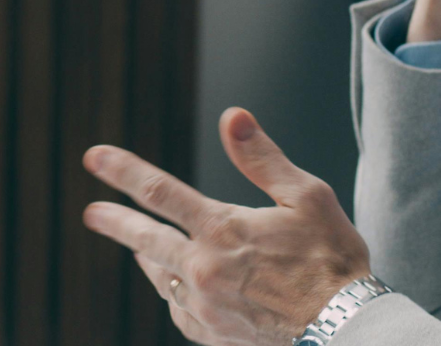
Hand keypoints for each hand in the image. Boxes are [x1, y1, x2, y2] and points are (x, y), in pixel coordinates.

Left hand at [83, 107, 371, 345]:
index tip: (93, 158)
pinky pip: (182, 314)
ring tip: (138, 251)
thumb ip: (261, 158)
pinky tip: (178, 293)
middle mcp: (205, 270)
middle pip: (145, 241)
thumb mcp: (306, 197)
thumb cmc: (333, 262)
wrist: (347, 330)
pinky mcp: (216, 336)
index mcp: (222, 230)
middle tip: (93, 214)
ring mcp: (207, 308)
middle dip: (116, 223)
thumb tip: (232, 116)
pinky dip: (176, 297)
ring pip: (163, 280)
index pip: (160, 192)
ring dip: (148, 260)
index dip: (122, 172)